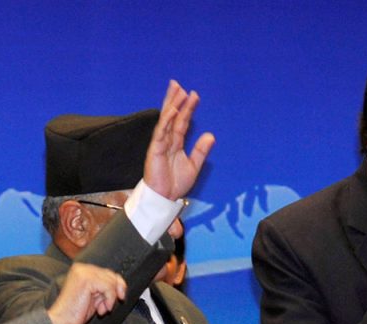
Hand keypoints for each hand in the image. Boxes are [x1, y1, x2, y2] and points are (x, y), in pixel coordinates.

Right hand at [47, 263, 126, 323]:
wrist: (61, 322)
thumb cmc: (75, 313)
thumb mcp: (94, 297)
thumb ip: (104, 287)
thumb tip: (121, 285)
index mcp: (81, 270)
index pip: (108, 272)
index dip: (117, 285)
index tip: (120, 298)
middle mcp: (81, 268)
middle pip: (111, 275)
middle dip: (114, 292)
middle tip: (106, 307)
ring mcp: (83, 272)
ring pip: (111, 281)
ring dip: (110, 298)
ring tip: (101, 309)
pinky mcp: (86, 279)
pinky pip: (108, 287)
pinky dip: (109, 300)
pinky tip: (101, 309)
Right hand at [143, 80, 215, 199]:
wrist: (165, 198)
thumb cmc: (175, 183)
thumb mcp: (194, 165)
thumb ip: (201, 150)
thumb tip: (211, 135)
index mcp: (175, 143)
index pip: (182, 121)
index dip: (188, 108)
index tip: (194, 95)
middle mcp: (167, 140)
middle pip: (171, 115)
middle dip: (174, 99)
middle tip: (177, 84)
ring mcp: (160, 144)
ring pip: (166, 120)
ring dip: (172, 105)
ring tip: (177, 91)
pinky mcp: (155, 150)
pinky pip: (161, 132)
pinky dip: (167, 121)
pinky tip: (173, 111)